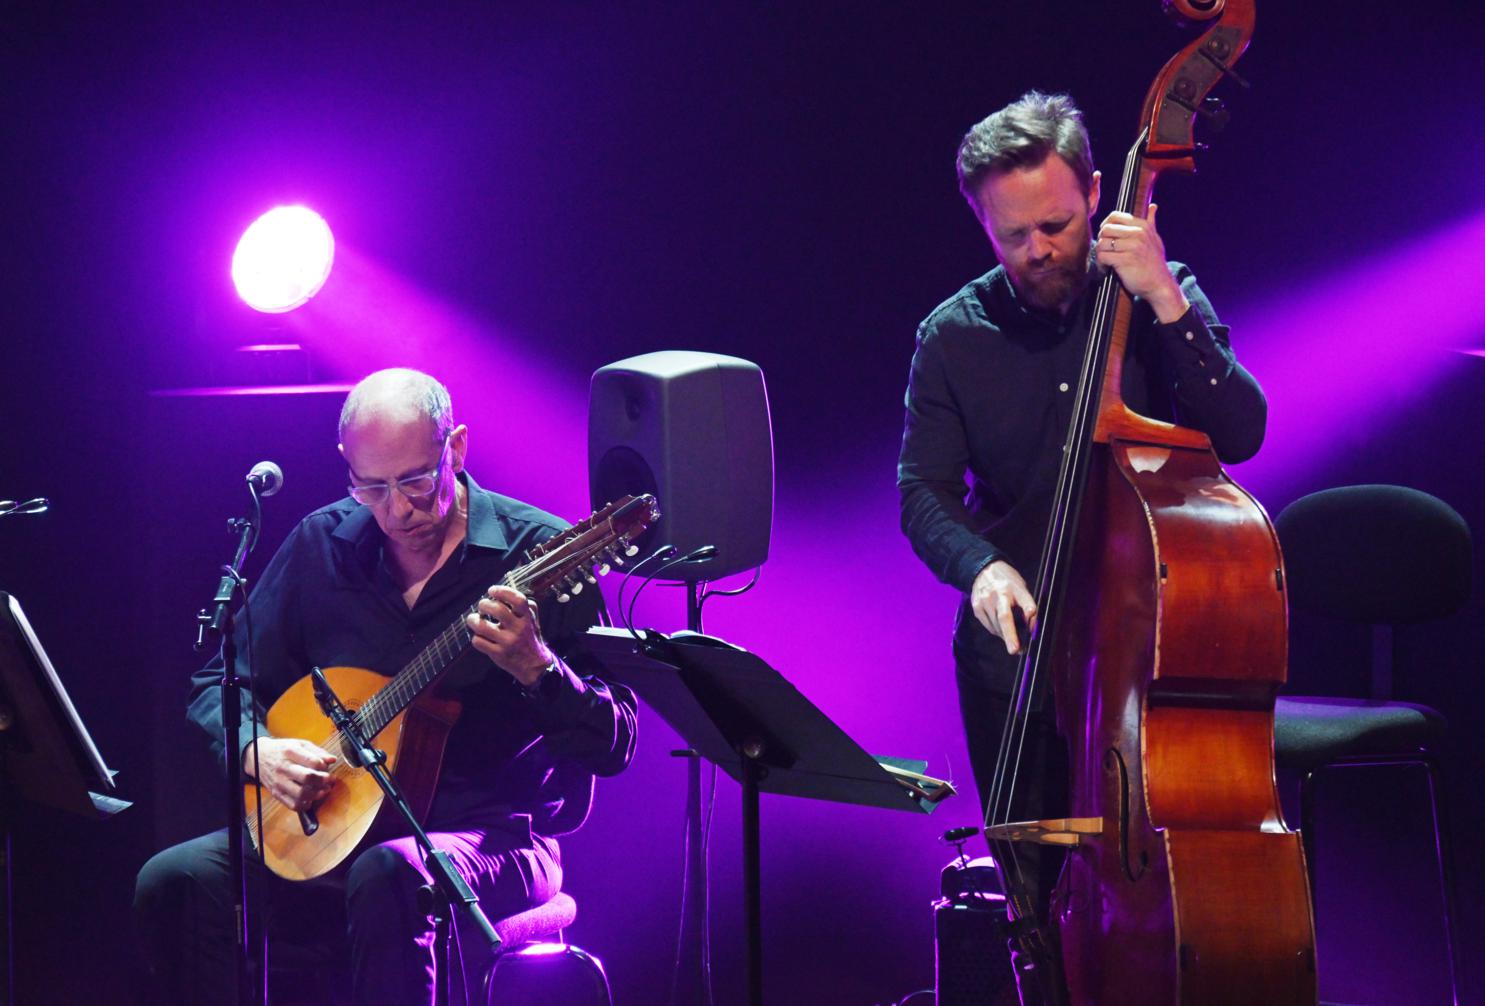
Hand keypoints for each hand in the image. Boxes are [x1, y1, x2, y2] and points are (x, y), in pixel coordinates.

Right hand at [243, 736, 336, 811]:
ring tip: (323, 790)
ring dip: (316, 794)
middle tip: (330, 780)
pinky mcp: (276, 793)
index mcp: (290, 752)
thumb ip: (318, 752)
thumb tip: (332, 760)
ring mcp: (279, 782)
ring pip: (300, 794)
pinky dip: (304, 805)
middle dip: (323, 781)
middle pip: (307, 778)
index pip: (312, 762)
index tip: (327, 767)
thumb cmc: (282, 750)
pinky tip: (310, 799)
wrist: (258, 757)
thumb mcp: (300, 744)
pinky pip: (292, 804)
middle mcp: (283, 767)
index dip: (324, 766)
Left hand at [466, 584, 555, 686]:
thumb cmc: (529, 637)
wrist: (534, 665)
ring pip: (482, 626)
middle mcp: (518, 629)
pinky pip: (478, 642)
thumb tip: (505, 593)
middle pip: (497, 610)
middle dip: (484, 604)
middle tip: (482, 606)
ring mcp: (508, 642)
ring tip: (474, 619)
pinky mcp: (498, 654)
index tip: (492, 591)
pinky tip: (480, 637)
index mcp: (527, 618)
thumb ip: (524, 606)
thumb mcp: (533, 620)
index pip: (517, 599)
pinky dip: (476, 637)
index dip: (502, 591)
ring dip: (473, 620)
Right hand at [971, 560, 1037, 655]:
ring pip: (996, 626)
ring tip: (1013, 641)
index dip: (1029, 610)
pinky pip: (988, 625)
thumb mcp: (1021, 587)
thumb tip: (1031, 627)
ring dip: (1005, 636)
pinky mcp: (977, 607)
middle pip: (1005, 617)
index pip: (1024, 600)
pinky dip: (996, 630)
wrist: (983, 570)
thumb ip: (1026, 605)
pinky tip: (1001, 630)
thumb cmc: (1007, 581)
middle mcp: (998, 594)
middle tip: (1015, 650)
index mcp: (1014, 587)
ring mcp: (985, 601)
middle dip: (1010, 635)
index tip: (1032, 618)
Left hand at [1095, 203, 1188, 322]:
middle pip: (1105, 229)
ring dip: (1100, 254)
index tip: (1106, 236)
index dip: (1106, 225)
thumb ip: (1151, 222)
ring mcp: (1132, 247)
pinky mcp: (1125, 260)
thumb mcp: (1155, 239)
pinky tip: (1106, 269)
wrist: (1160, 284)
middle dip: (1101, 241)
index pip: (1115, 216)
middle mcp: (1138, 234)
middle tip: (1104, 251)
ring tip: (1105, 261)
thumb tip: (1153, 206)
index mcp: (1143, 226)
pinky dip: (1101, 264)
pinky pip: (1103, 256)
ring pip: (1102, 243)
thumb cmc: (1155, 262)